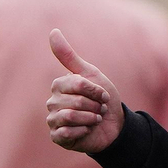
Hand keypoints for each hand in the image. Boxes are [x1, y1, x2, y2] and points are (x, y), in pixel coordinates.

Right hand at [47, 29, 122, 152]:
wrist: (114, 126)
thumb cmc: (103, 99)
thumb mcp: (90, 74)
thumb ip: (69, 56)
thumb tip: (53, 31)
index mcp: (59, 86)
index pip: (77, 84)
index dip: (95, 91)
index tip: (103, 95)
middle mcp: (52, 102)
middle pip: (75, 102)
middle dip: (95, 106)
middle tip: (100, 110)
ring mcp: (53, 120)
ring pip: (70, 117)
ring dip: (90, 118)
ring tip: (96, 119)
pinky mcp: (57, 137)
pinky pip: (66, 132)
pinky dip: (83, 131)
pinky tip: (87, 131)